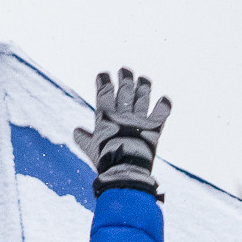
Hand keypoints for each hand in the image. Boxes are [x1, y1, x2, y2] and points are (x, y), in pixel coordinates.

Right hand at [71, 67, 173, 195]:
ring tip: (143, 79)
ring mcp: (139, 120)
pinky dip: (164, 106)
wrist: (124, 170)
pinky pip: (161, 113)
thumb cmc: (104, 161)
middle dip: (125, 78)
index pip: (104, 92)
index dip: (103, 81)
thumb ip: (84, 139)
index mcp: (105, 117)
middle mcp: (123, 114)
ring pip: (142, 97)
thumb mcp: (91, 150)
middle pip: (125, 90)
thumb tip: (77, 131)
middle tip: (125, 70)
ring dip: (144, 86)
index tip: (103, 74)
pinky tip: (164, 99)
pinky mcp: (154, 128)